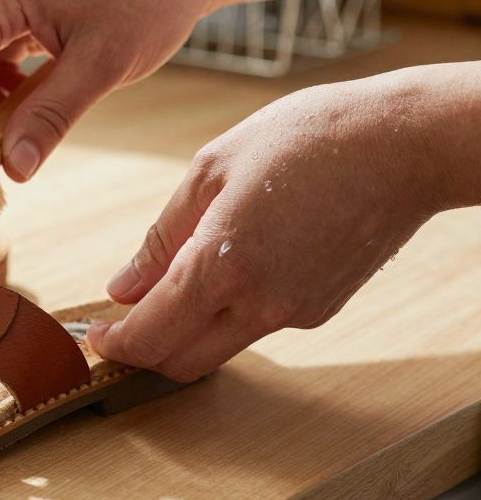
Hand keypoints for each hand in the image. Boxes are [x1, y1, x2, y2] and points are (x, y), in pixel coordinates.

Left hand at [87, 64, 480, 381]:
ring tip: (170, 281)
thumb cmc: (307, 138)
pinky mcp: (321, 309)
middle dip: (143, 351)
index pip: (151, 336)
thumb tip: (123, 287)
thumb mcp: (211, 170)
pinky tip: (228, 264)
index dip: (115, 344)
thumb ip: (161, 237)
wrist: (404, 143)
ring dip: (184, 331)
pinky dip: (227, 311)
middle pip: (181, 362)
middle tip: (120, 323)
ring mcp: (296, 311)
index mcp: (223, 265)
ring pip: (219, 346)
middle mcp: (261, 303)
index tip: (95, 335)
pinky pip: (256, 324)